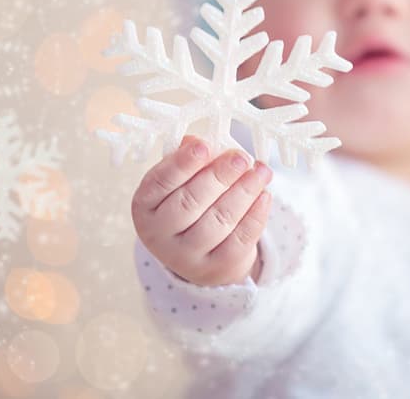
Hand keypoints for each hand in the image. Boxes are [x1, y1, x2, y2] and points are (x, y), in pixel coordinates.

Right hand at [131, 135, 273, 286]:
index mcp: (144, 206)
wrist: (201, 253)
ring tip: (262, 171)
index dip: (182, 163)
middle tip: (241, 158)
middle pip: (190, 203)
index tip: (205, 145)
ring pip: (218, 221)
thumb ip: (189, 159)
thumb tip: (200, 141)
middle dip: (219, 177)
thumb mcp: (180, 182)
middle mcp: (159, 235)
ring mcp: (185, 257)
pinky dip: (255, 215)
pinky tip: (265, 195)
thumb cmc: (190, 203)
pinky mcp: (215, 268)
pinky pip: (239, 239)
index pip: (160, 182)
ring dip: (244, 192)